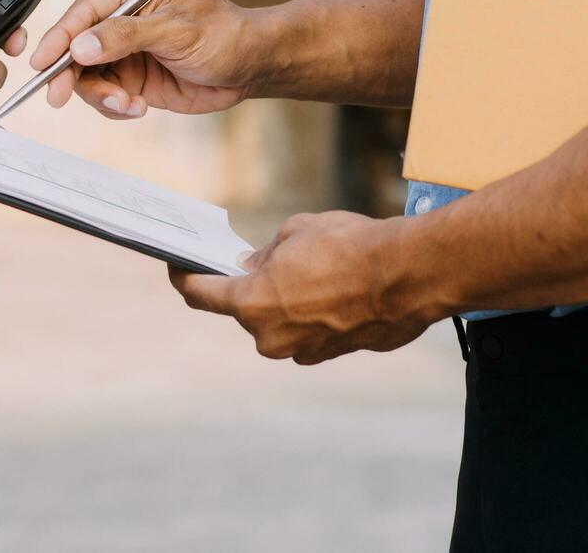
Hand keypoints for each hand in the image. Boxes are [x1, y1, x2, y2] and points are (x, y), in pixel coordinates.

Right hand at [30, 0, 260, 118]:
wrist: (250, 67)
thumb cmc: (225, 35)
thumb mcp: (176, 31)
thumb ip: (125, 36)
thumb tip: (80, 46)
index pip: (84, 10)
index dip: (59, 37)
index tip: (42, 63)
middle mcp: (122, 13)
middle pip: (76, 44)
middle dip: (70, 73)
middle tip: (59, 96)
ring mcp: (124, 46)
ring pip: (86, 74)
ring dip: (100, 95)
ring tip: (126, 104)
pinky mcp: (130, 74)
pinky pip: (105, 94)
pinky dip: (114, 106)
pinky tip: (136, 107)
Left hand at [169, 210, 438, 364]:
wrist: (409, 274)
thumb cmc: (350, 246)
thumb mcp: (296, 232)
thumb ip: (267, 255)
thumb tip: (256, 267)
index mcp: (251, 303)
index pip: (201, 295)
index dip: (185, 278)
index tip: (177, 267)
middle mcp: (270, 337)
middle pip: (247, 310)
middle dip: (255, 285)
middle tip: (269, 258)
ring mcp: (303, 351)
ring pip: (282, 322)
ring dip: (289, 300)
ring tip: (315, 269)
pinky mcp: (332, 355)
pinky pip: (312, 331)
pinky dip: (316, 313)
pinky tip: (338, 288)